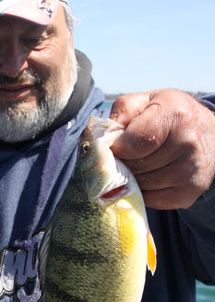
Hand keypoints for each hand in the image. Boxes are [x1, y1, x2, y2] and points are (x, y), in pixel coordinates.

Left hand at [109, 89, 214, 209]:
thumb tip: (99, 139)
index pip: (133, 143)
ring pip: (139, 185)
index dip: (116, 147)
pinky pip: (148, 200)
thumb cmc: (168, 115)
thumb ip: (119, 114)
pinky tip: (148, 175)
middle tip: (124, 154)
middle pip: (134, 166)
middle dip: (121, 161)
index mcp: (174, 115)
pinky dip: (141, 190)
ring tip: (137, 163)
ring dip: (130, 177)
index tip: (112, 145)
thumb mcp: (145, 102)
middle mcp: (187, 144)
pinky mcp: (188, 194)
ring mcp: (190, 172)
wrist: (209, 134)